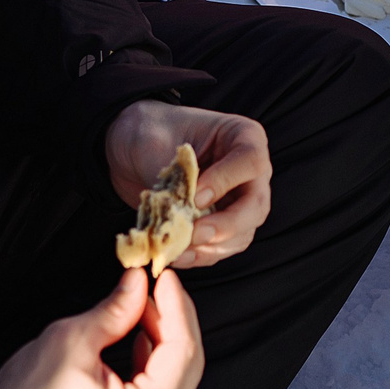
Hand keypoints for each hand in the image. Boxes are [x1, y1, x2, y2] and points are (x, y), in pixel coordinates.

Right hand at [0, 265, 204, 388]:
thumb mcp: (72, 340)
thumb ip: (117, 309)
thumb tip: (138, 284)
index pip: (183, 351)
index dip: (177, 307)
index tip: (166, 278)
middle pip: (185, 370)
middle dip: (173, 323)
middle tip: (155, 290)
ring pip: (172, 386)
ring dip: (161, 345)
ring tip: (141, 311)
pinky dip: (150, 371)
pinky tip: (136, 343)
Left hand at [105, 101, 271, 267]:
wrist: (133, 150)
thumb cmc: (150, 133)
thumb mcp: (163, 141)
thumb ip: (181, 173)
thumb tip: (190, 212)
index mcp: (243, 137)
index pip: (250, 162)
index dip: (225, 182)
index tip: (195, 195)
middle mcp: (249, 172)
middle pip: (256, 206)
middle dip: (228, 225)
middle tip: (197, 234)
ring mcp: (237, 200)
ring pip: (243, 234)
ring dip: (212, 247)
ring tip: (179, 249)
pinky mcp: (220, 223)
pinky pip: (221, 247)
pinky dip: (200, 255)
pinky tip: (177, 255)